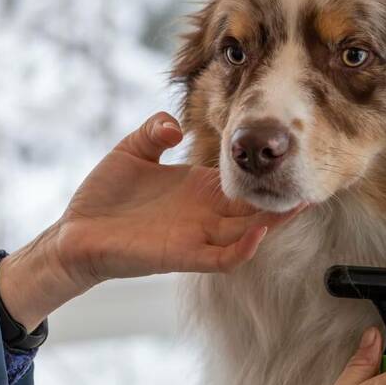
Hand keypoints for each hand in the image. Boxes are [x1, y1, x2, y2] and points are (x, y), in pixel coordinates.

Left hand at [0, 112, 302, 330]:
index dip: (267, 170)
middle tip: (312, 178)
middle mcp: (206, 213)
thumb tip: (177, 125)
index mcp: (200, 189)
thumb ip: (155, 129)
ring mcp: (198, 236)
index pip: (245, 180)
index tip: (293, 153)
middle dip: (284, 195)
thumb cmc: (103, 195)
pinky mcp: (183, 256)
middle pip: (257, 207)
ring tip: (300, 202)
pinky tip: (260, 232)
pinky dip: (245, 249)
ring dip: (276, 221)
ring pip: (250, 232)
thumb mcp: (133, 149)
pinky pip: (224, 259)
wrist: (73, 232)